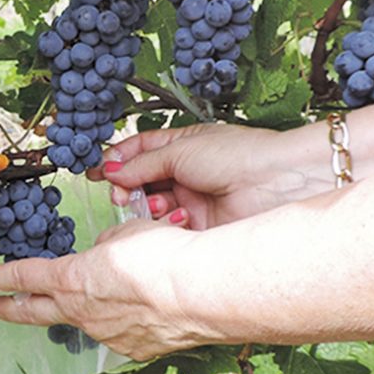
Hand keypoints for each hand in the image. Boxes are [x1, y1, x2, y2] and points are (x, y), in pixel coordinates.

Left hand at [0, 218, 212, 360]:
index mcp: (73, 279)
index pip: (22, 277)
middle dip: (10, 309)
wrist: (204, 292)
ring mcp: (109, 335)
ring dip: (84, 309)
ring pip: (85, 320)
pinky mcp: (137, 350)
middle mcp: (83, 313)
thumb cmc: (166, 255)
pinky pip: (121, 331)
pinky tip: (143, 309)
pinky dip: (125, 319)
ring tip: (99, 295)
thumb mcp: (127, 234)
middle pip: (36, 311)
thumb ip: (107, 247)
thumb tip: (105, 257)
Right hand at [91, 123, 327, 229]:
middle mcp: (185, 173)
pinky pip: (169, 227)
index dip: (117, 160)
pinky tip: (176, 217)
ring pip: (152, 206)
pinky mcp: (199, 227)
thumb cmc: (238, 155)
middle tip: (120, 193)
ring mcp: (192, 200)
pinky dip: (166, 224)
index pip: (139, 151)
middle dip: (127, 186)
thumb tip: (111, 171)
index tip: (97, 171)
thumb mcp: (181, 150)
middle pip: (141, 181)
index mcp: (182, 146)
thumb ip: (142, 163)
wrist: (276, 183)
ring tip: (153, 204)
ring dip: (146, 205)